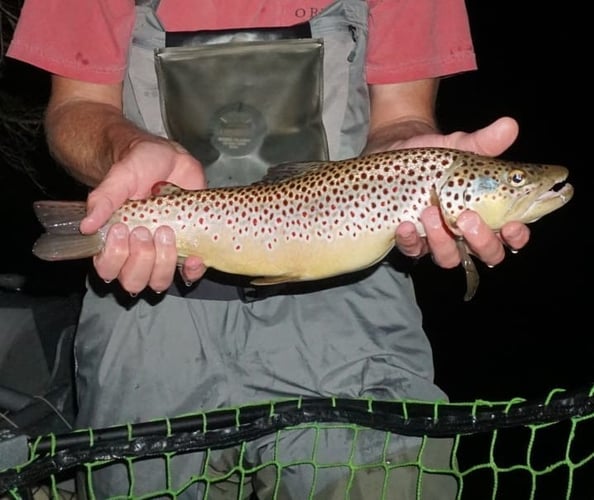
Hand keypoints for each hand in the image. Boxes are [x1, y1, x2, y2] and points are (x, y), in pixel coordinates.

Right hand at [81, 139, 207, 292]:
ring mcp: (163, 254)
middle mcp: (137, 253)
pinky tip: (194, 256)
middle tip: (145, 230)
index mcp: (114, 241)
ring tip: (166, 232)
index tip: (121, 230)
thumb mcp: (120, 176)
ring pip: (159, 281)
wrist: (170, 158)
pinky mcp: (188, 250)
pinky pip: (190, 274)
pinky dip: (192, 270)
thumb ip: (103, 199)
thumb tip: (86, 225)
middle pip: (133, 281)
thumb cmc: (140, 167)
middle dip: (141, 259)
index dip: (114, 257)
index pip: (107, 269)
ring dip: (163, 263)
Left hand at [392, 116, 529, 267]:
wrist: (399, 150)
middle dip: (481, 241)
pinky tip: (405, 225)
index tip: (512, 224)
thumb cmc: (438, 157)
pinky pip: (412, 250)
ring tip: (431, 211)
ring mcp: (438, 240)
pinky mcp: (411, 240)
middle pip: (486, 254)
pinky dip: (410, 241)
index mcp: (490, 215)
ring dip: (442, 240)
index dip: (517, 236)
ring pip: (448, 258)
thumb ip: (485, 142)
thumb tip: (509, 125)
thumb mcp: (461, 147)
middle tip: (468, 217)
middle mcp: (467, 234)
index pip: (513, 236)